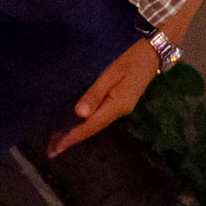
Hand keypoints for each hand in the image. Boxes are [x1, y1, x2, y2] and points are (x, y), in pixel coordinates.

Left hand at [48, 38, 159, 156]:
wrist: (152, 55)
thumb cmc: (131, 60)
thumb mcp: (111, 74)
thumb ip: (94, 94)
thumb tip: (79, 113)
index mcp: (117, 105)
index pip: (91, 125)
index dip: (73, 137)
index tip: (58, 147)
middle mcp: (120, 111)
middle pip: (93, 129)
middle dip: (73, 139)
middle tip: (53, 150)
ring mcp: (122, 108)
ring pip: (97, 125)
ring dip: (79, 133)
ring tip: (60, 141)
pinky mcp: (121, 104)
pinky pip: (101, 118)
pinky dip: (87, 124)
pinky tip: (78, 125)